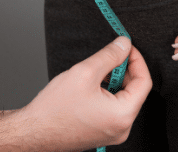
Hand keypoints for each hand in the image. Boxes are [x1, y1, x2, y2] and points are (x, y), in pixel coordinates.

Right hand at [0, 37, 151, 151]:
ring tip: (96, 70)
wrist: (33, 132)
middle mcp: (122, 128)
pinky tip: (92, 84)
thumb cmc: (55, 108)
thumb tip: (124, 44)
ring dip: (114, 79)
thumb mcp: (85, 72)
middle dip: (124, 69)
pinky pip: (113, 106)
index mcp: (122, 115)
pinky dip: (107, 91)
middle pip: (135, 90)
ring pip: (123, 97)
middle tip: (111, 54)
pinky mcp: (103, 131)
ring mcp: (112, 132)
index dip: (137, 60)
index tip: (127, 47)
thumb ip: (109, 55)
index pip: (144, 82)